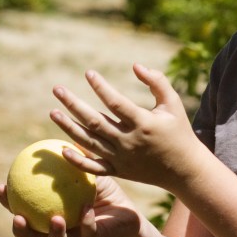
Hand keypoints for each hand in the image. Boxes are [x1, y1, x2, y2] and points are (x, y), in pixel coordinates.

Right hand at [0, 174, 141, 236]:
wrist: (129, 211)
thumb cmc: (104, 190)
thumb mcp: (88, 172)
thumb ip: (72, 161)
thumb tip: (58, 140)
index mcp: (49, 213)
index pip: (23, 209)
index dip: (7, 202)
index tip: (1, 186)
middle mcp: (59, 230)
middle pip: (31, 236)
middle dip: (21, 230)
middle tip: (17, 217)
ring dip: (54, 233)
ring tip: (54, 220)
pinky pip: (88, 233)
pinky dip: (86, 222)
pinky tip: (86, 211)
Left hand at [49, 63, 197, 192]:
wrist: (184, 169)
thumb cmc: (179, 131)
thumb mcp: (173, 103)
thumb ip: (157, 82)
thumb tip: (135, 66)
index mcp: (143, 123)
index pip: (115, 102)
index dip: (100, 87)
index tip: (88, 73)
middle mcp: (129, 141)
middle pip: (94, 121)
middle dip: (73, 104)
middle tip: (57, 89)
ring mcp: (122, 158)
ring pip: (89, 142)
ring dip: (68, 127)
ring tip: (53, 112)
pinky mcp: (119, 171)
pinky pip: (94, 167)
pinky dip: (78, 161)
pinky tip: (62, 149)